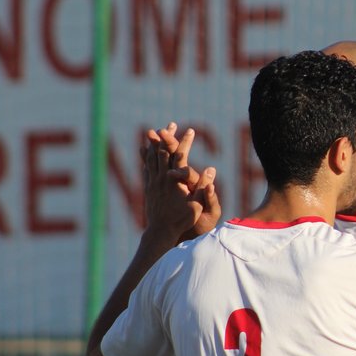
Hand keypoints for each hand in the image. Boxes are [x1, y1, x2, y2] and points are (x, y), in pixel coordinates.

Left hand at [143, 123, 221, 240]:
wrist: (161, 232)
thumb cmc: (182, 220)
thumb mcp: (197, 205)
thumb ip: (204, 188)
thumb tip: (211, 171)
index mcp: (174, 180)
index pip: (180, 155)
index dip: (185, 141)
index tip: (191, 129)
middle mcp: (162, 178)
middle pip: (162, 152)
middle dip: (167, 136)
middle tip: (171, 123)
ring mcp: (153, 182)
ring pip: (151, 158)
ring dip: (153, 144)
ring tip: (152, 132)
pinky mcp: (148, 188)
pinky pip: (146, 167)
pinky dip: (145, 157)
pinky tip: (143, 151)